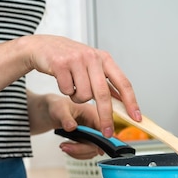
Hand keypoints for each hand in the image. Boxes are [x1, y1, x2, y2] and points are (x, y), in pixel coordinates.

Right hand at [23, 35, 140, 137]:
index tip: (135, 117)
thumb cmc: (69, 58)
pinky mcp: (60, 64)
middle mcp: (92, 57)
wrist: (41, 46)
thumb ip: (106, 82)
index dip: (131, 102)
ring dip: (77, 98)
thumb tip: (124, 103)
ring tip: (73, 86)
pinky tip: (62, 80)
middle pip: (103, 94)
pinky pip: (67, 91)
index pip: (123, 83)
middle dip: (106, 116)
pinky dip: (65, 91)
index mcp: (104, 58)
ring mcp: (76, 60)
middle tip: (107, 132)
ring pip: (83, 95)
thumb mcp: (92, 65)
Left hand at [28, 93, 103, 158]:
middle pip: (98, 143)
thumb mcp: (59, 110)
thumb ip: (65, 118)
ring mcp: (93, 134)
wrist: (54, 111)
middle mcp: (96, 124)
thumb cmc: (58, 106)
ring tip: (63, 147)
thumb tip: (71, 127)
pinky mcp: (88, 141)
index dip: (104, 140)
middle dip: (82, 148)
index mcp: (94, 113)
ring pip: (92, 150)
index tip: (99, 150)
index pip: (104, 128)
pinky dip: (76, 153)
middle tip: (66, 148)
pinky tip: (67, 147)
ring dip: (78, 152)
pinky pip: (86, 152)